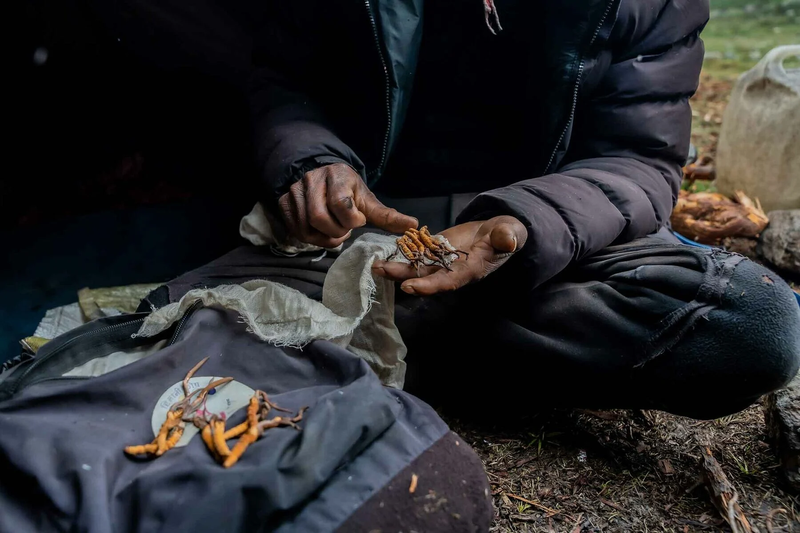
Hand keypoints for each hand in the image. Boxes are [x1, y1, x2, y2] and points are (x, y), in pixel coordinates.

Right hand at [278, 163, 417, 247]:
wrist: (324, 177)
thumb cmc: (349, 192)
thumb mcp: (368, 200)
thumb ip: (387, 216)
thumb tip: (414, 226)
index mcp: (338, 175)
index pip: (340, 203)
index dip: (351, 220)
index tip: (358, 221)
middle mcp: (313, 179)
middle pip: (320, 218)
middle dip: (337, 232)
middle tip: (345, 230)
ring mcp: (296, 190)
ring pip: (306, 226)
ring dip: (324, 237)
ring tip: (335, 231)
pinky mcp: (284, 202)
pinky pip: (295, 229)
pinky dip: (310, 238)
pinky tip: (321, 232)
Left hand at [373, 215, 526, 294]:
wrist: (498, 232)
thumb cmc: (505, 234)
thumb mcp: (510, 233)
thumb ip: (507, 236)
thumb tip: (508, 240)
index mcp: (470, 271)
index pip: (448, 281)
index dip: (429, 285)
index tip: (410, 286)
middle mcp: (452, 271)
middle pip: (425, 278)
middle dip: (402, 277)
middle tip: (380, 272)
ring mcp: (442, 262)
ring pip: (416, 267)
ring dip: (395, 267)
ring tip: (375, 264)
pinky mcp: (435, 250)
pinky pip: (416, 254)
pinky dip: (400, 253)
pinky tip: (383, 251)